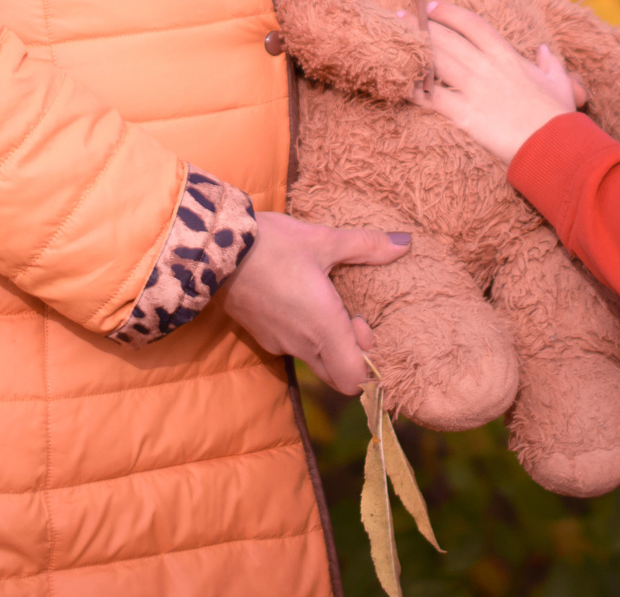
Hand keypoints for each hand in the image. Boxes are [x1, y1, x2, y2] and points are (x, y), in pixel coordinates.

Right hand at [220, 211, 408, 394]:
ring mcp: (279, 344)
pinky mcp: (261, 336)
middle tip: (351, 317)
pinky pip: (292, 348)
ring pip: (316, 362)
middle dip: (352, 356)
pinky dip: (304, 335)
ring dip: (328, 344)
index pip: (355, 380)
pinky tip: (299, 301)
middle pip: (338, 376)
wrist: (214, 249)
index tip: (363, 323)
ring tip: (326, 304)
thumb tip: (405, 243)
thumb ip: (366, 245)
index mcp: (323, 327)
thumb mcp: (323, 239)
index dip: (369, 363)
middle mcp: (302, 344)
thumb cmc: (272, 244)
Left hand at [415, 0, 582, 164]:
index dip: (450, 13)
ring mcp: (474, 89)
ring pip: (436, 61)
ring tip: (394, 38)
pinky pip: (432, 98)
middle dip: (421, 24)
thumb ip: (550, 63)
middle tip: (399, 15)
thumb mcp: (559, 82)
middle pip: (446, 38)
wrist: (554, 144)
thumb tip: (543, 49)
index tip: (432, 7)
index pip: (472, 24)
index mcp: (507, 56)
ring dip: (414, 47)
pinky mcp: (465, 114)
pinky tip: (399, 82)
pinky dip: (414, 89)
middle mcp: (486, 67)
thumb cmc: (558, 115)